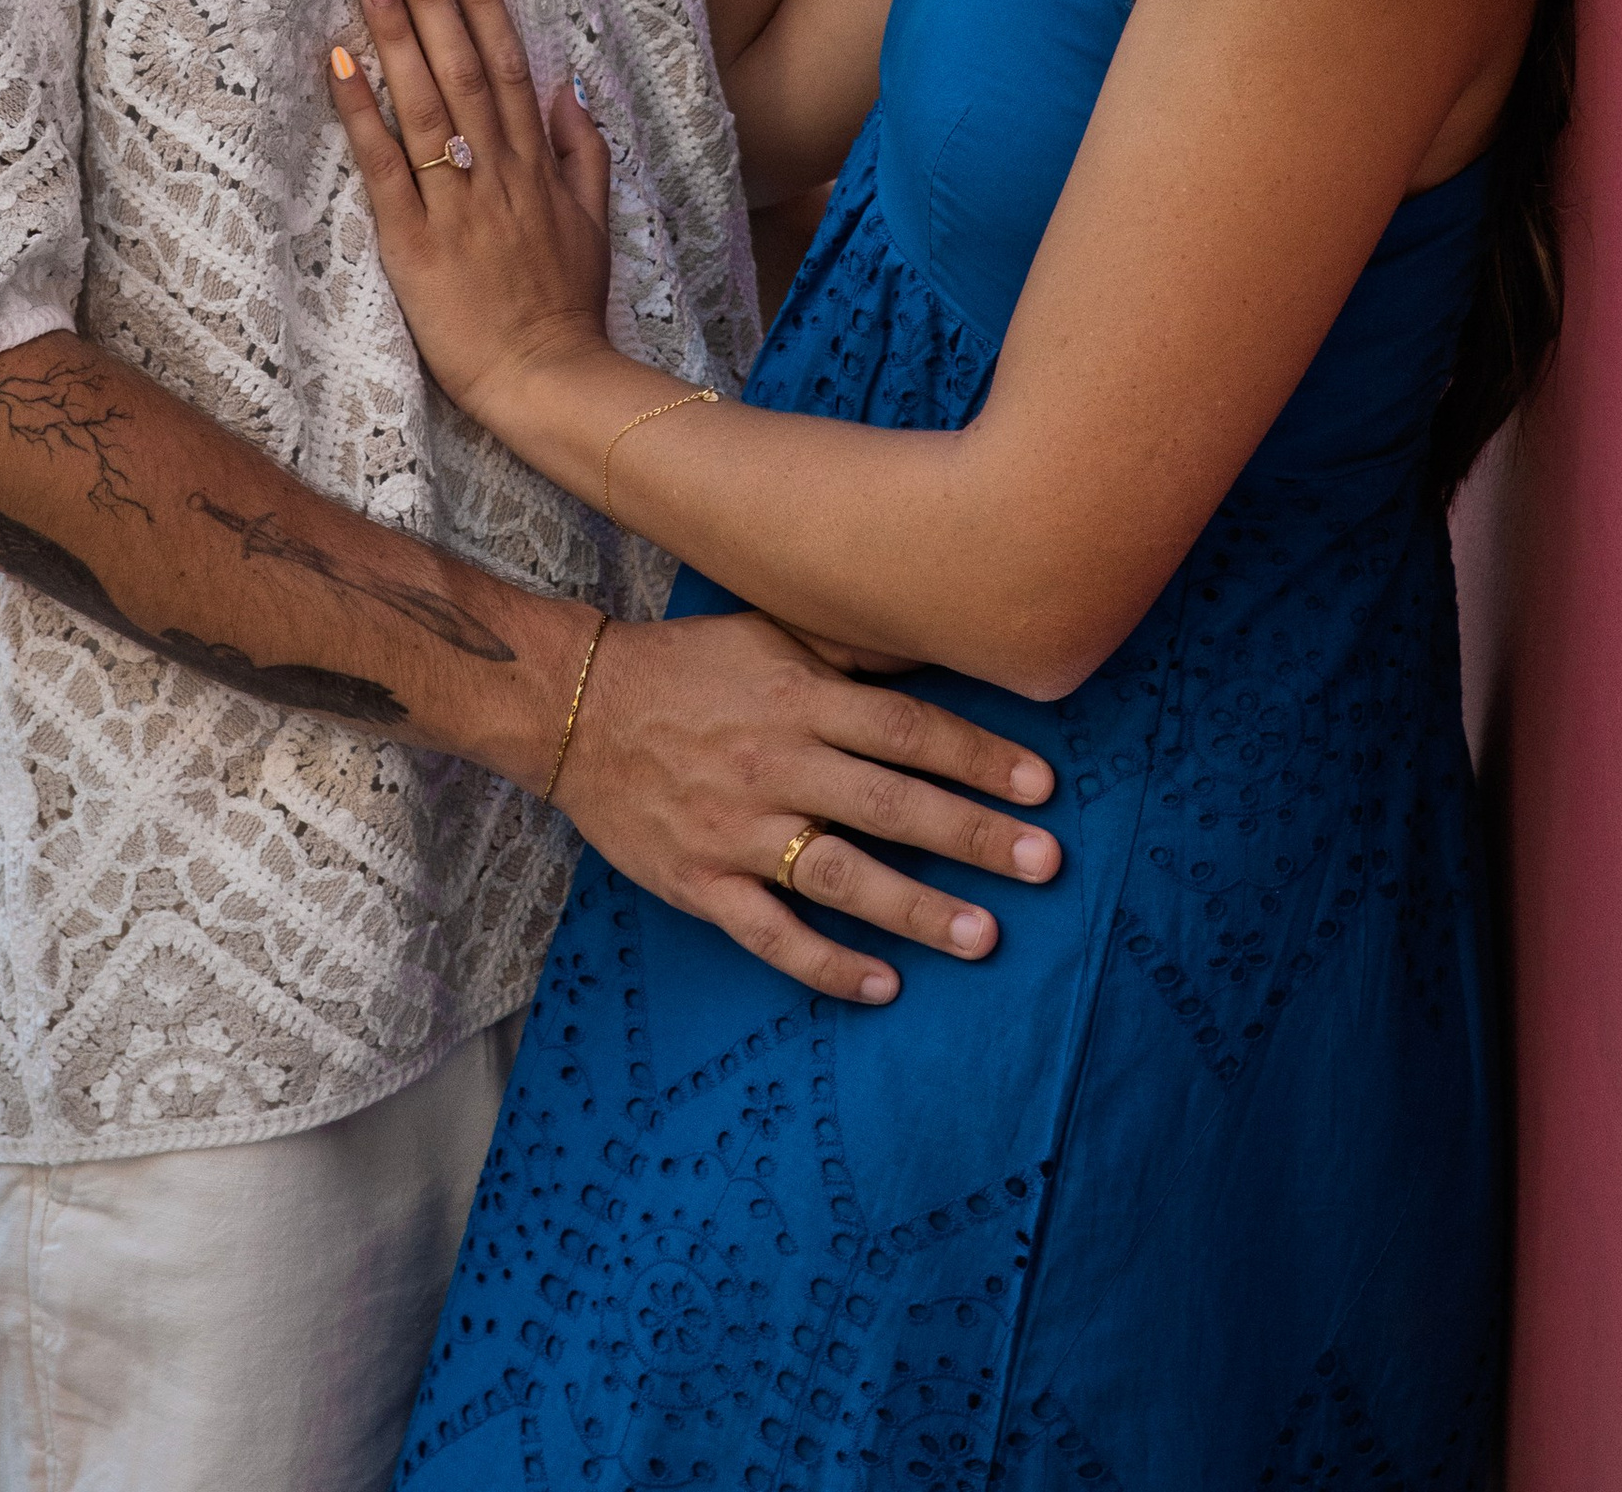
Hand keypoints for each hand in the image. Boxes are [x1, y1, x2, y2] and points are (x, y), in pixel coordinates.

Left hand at [331, 0, 613, 426]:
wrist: (550, 380)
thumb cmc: (566, 304)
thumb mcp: (594, 221)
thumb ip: (584, 151)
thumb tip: (571, 86)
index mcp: (536, 163)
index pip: (509, 65)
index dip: (484, 4)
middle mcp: (497, 170)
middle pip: (464, 69)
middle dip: (435, 0)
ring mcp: (456, 203)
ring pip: (425, 104)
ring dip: (397, 37)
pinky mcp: (415, 242)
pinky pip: (385, 167)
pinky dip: (362, 114)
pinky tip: (338, 64)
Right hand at [564, 608, 1062, 1005]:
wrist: (577, 709)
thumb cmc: (687, 667)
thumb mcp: (768, 635)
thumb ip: (850, 650)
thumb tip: (935, 643)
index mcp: (798, 698)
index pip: (906, 729)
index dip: (977, 755)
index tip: (1041, 784)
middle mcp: (775, 763)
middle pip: (890, 803)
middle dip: (972, 835)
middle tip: (1044, 864)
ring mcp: (736, 829)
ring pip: (839, 875)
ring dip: (916, 909)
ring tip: (984, 936)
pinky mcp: (700, 882)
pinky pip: (770, 933)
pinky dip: (826, 964)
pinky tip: (882, 985)